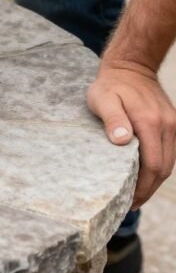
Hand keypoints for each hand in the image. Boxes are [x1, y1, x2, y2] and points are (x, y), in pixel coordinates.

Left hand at [87, 59, 175, 208]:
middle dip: (148, 190)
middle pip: (163, 168)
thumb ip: (112, 120)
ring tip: (136, 196)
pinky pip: (169, 152)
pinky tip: (145, 178)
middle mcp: (167, 125)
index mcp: (149, 122)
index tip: (128, 201)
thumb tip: (122, 141)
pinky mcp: (172, 124)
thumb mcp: (102, 99)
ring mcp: (172, 125)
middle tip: (130, 205)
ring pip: (169, 162)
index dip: (143, 187)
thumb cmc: (111, 86)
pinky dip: (158, 168)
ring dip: (155, 181)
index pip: (152, 164)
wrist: (131, 67)